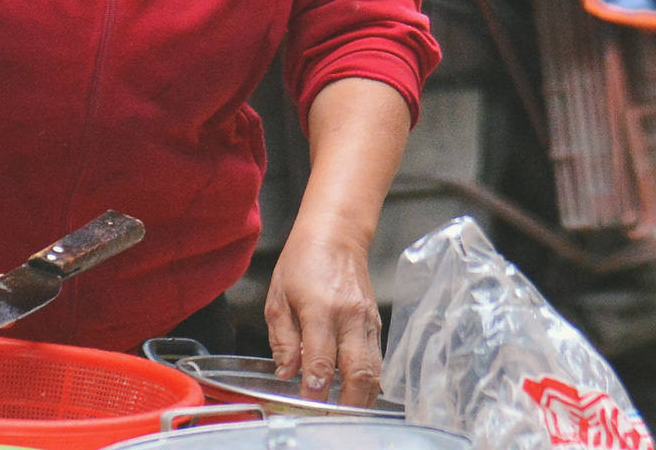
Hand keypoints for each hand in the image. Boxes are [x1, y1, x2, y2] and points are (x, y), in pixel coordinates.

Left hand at [265, 226, 384, 407]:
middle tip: (332, 420)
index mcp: (321, 309)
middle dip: (347, 404)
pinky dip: (371, 382)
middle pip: (357, 372)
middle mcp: (350, 317)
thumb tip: (288, 371)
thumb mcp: (278, 297)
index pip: (322, 360)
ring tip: (348, 417)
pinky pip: (377, 359)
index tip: (308, 404)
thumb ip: (282, 338)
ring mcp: (367, 321)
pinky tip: (360, 396)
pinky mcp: (375, 323)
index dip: (316, 389)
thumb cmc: (303, 261)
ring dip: (363, 398)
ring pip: (373, 370)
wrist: (337, 235)